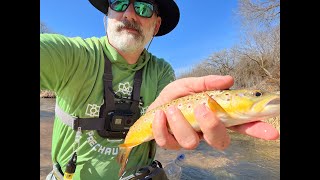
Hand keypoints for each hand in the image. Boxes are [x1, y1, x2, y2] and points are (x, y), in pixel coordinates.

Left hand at [149, 75, 278, 150]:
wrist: (153, 105)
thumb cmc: (175, 97)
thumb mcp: (190, 85)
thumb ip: (207, 83)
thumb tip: (228, 80)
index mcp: (216, 117)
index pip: (240, 126)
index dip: (256, 129)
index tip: (271, 132)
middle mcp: (205, 131)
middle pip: (219, 141)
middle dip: (212, 126)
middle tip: (203, 108)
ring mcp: (188, 139)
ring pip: (191, 143)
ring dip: (181, 123)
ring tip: (172, 108)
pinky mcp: (170, 143)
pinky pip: (168, 142)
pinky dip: (162, 126)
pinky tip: (160, 114)